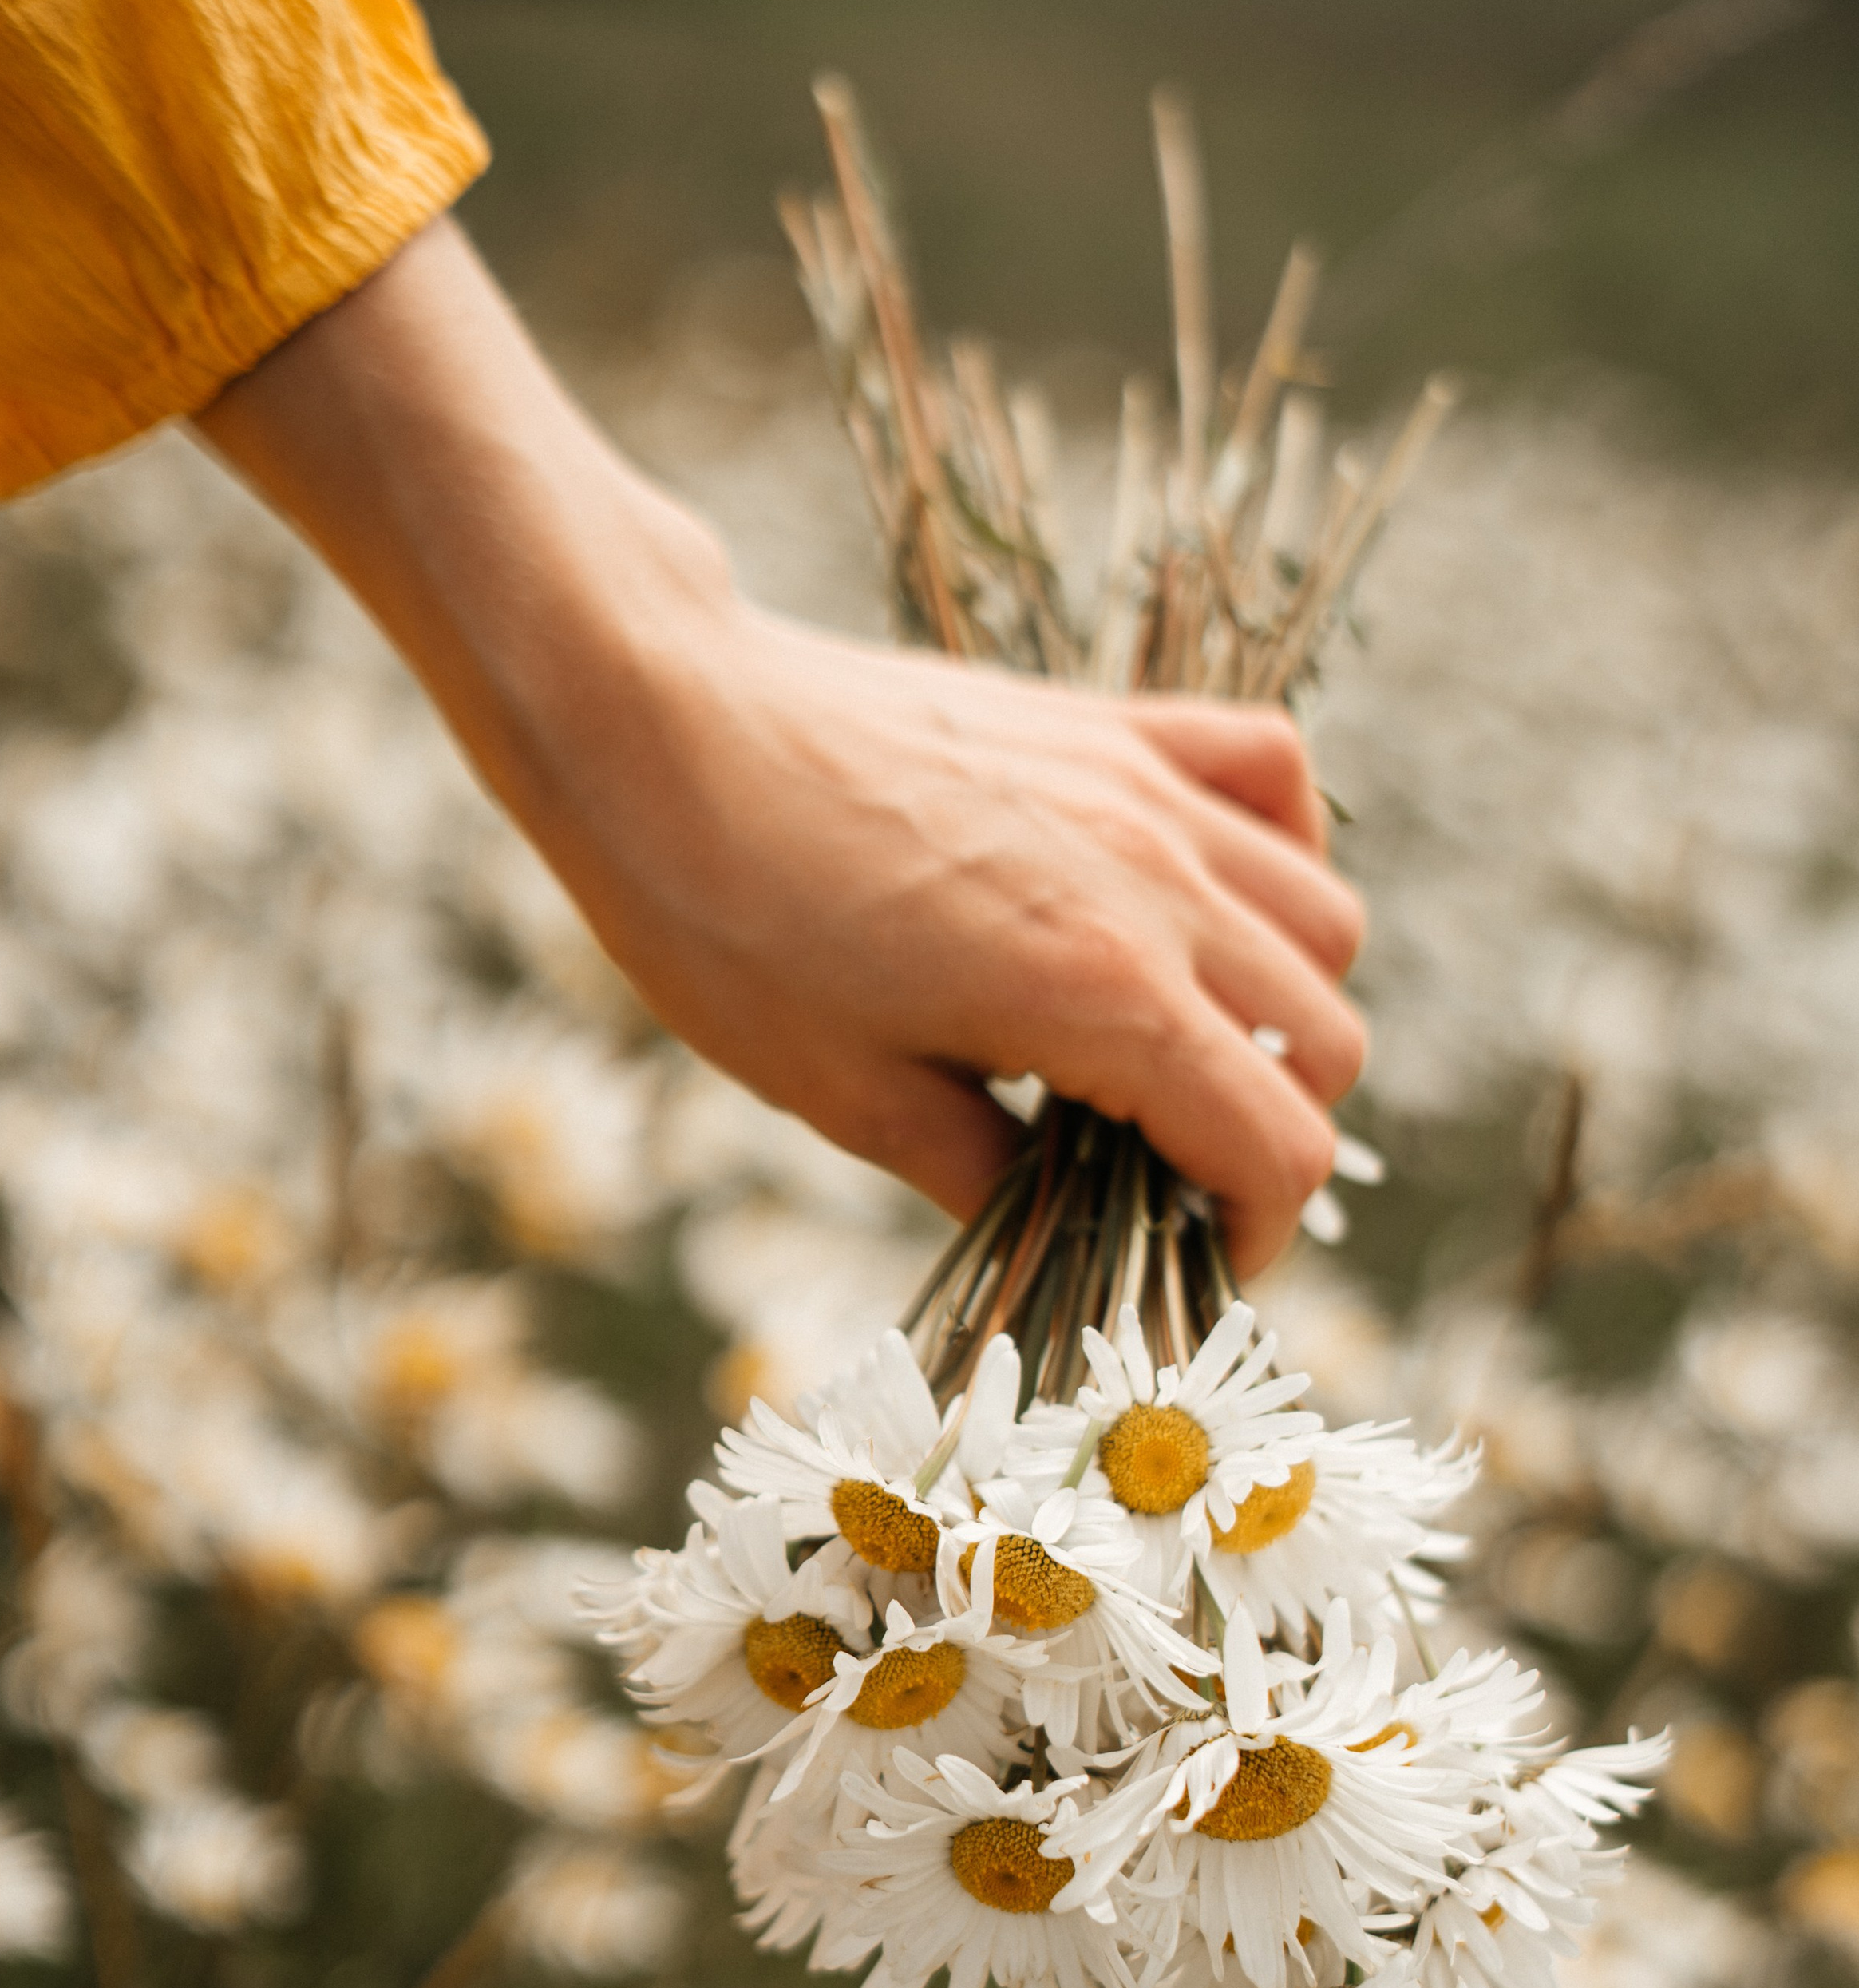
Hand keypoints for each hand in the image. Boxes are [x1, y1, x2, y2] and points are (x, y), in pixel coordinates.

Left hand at [197, 221, 1363, 1273]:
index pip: (1281, 1146)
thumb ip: (987, 1174)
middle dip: (1268, 1131)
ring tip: (1175, 1041)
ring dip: (1283, 1004)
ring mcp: (1147, 792)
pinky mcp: (1111, 725)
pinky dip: (1277, 846)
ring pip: (1322, 919)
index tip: (1195, 1262)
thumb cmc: (727, 919)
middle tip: (1163, 1168)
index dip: (1256, 1235)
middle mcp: (1160, 887)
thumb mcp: (849, 1096)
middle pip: (1326, 1042)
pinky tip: (1199, 897)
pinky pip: (1273, 773)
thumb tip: (1063, 1235)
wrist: (660, 725)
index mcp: (1103, 997)